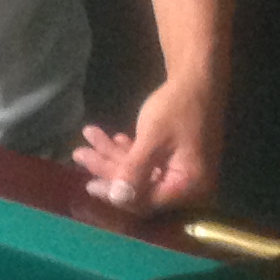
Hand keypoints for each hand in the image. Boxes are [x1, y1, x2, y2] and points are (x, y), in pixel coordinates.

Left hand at [71, 77, 221, 213]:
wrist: (199, 79)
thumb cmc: (177, 107)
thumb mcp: (152, 138)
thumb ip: (134, 170)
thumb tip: (116, 199)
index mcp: (189, 187)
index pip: (146, 201)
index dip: (116, 194)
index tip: (89, 183)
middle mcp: (189, 187)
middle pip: (140, 187)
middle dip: (109, 168)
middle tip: (79, 153)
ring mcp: (182, 172)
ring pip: (141, 172)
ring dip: (114, 156)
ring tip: (90, 137)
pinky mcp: (177, 160)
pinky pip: (149, 163)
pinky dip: (130, 152)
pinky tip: (113, 137)